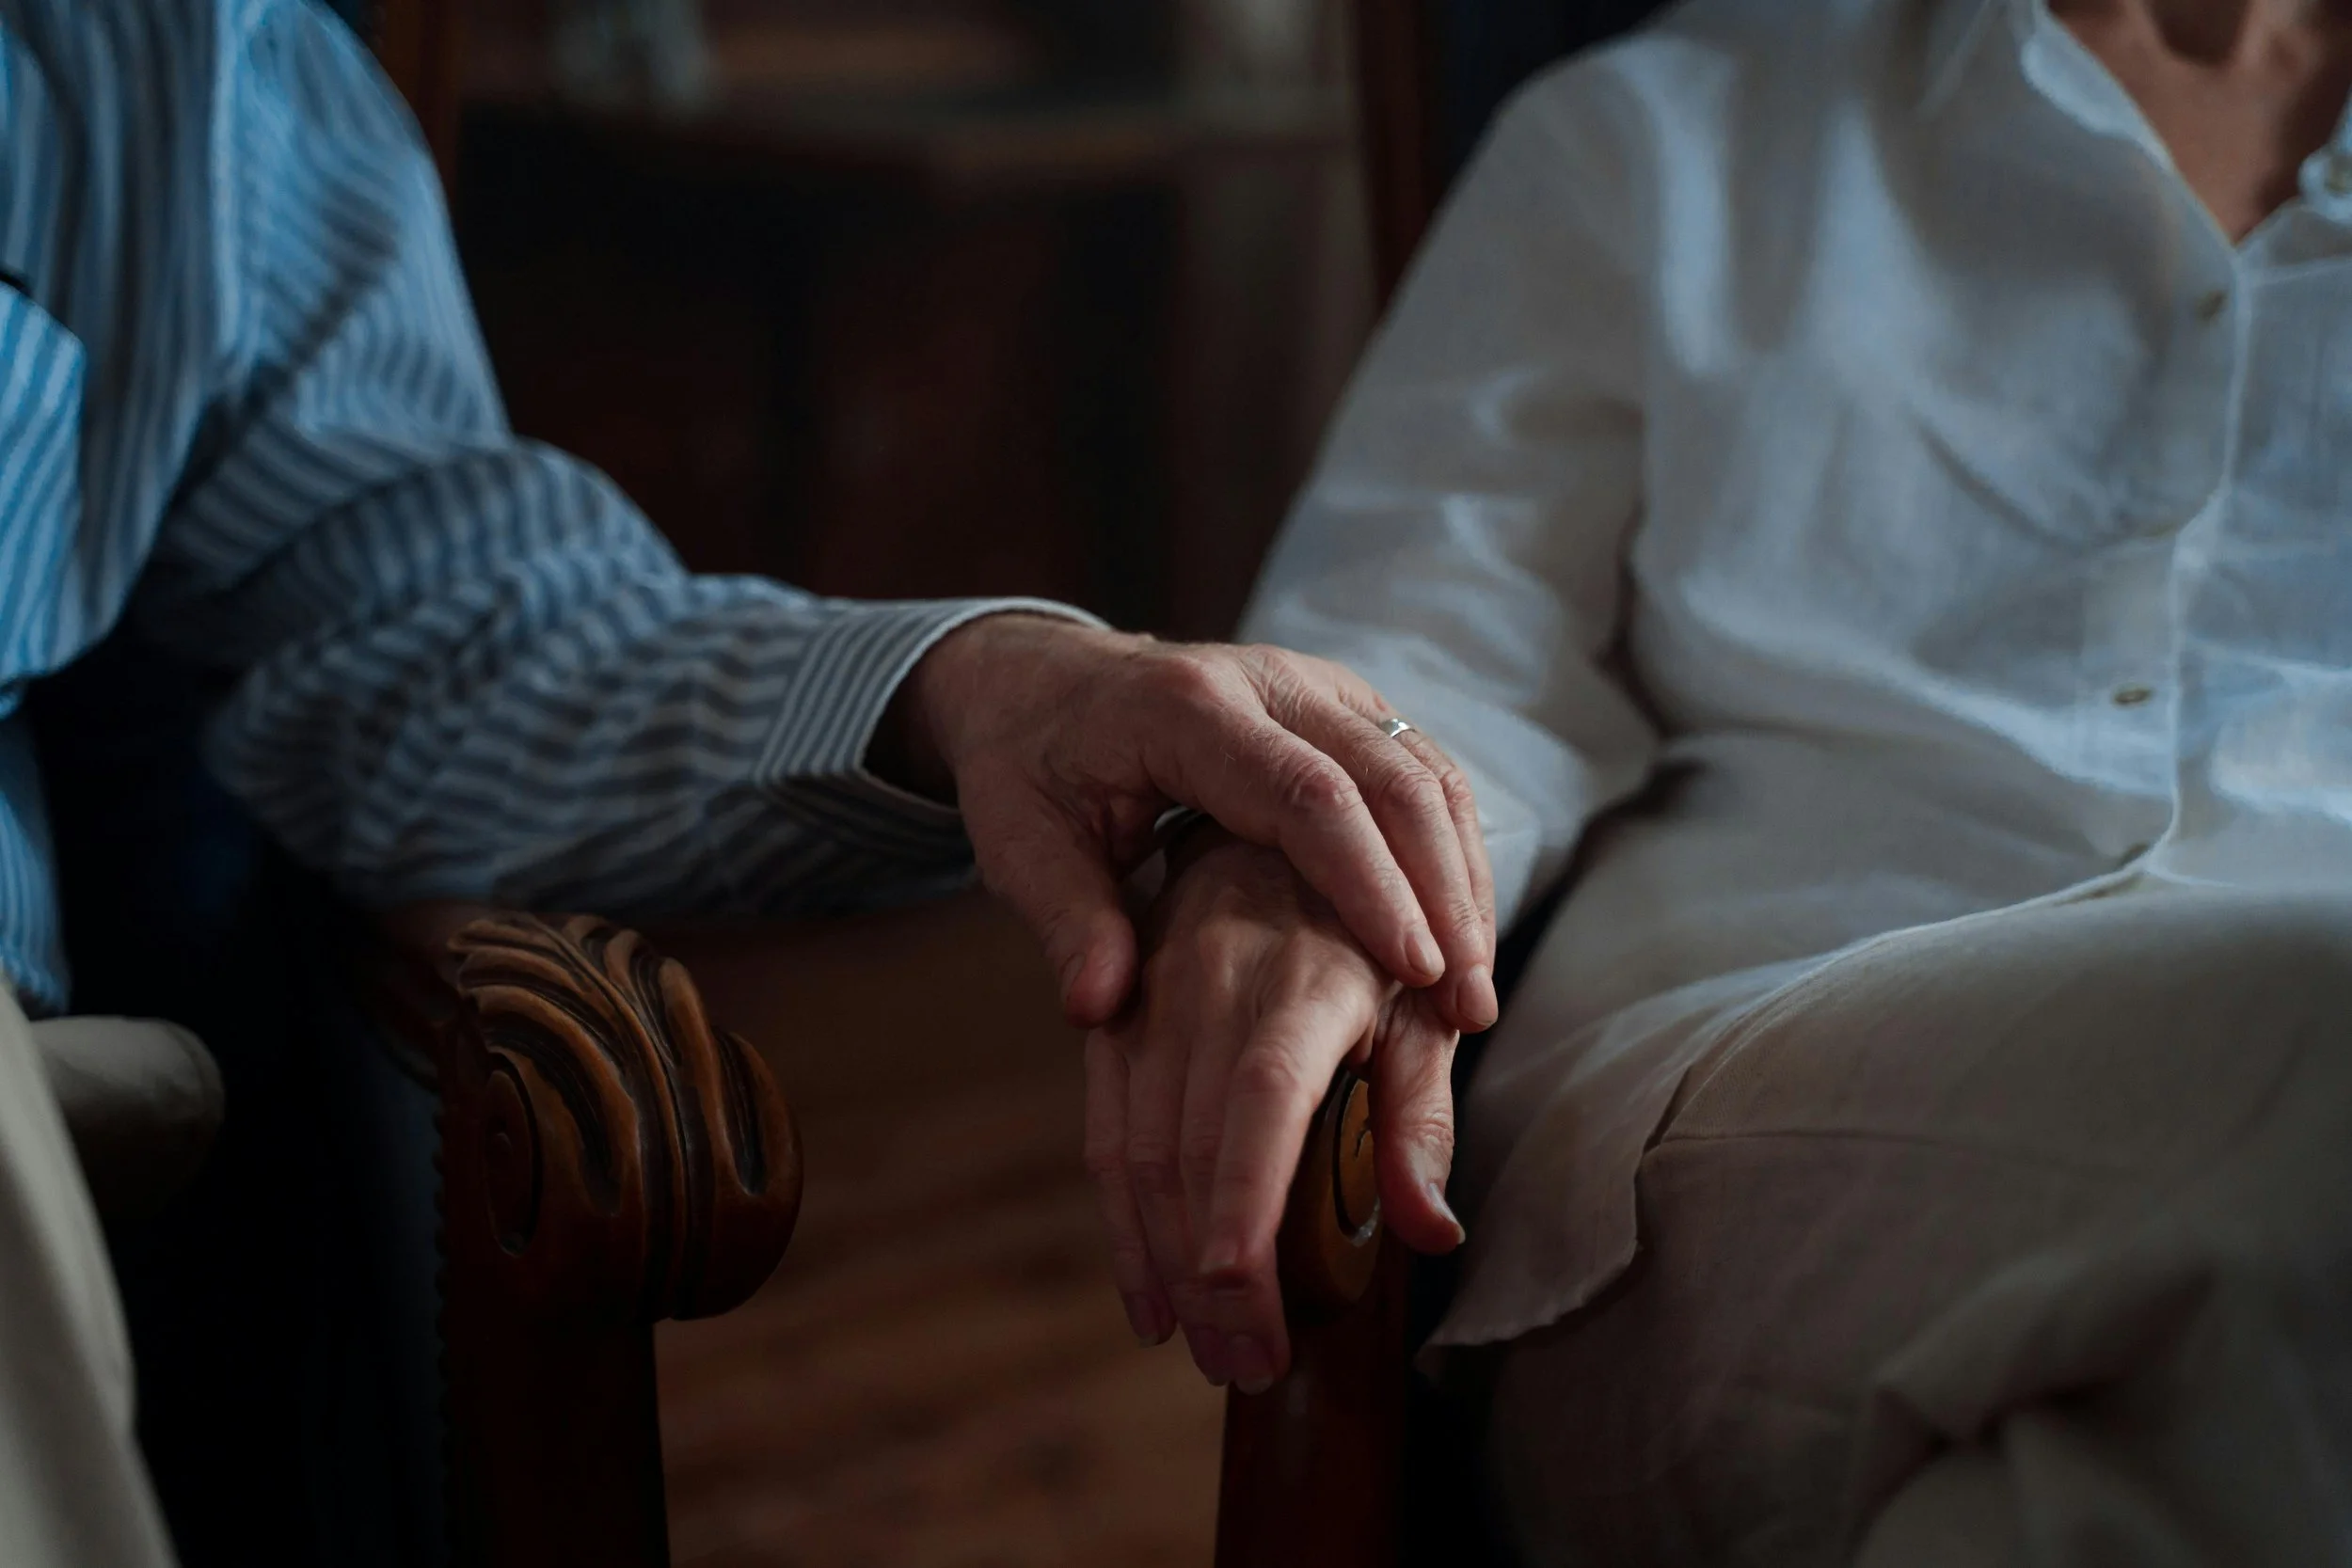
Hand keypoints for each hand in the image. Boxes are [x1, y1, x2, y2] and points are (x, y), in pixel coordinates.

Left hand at [875, 614, 1498, 1031]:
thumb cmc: (1029, 767)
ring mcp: (1318, 687)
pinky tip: (1461, 942)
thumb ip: (1065, 920)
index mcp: (1188, 708)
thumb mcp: (1018, 842)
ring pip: (1424, 771)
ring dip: (1462, 881)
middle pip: (1390, 778)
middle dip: (1442, 894)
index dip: (1370, 883)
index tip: (1416, 970)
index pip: (1306, 794)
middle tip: (1470, 1006)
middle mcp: (1270, 680)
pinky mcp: (1345, 709)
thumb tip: (1098, 1007)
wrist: (1043, 681)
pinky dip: (1451, 857)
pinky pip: (1422, 774)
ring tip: (1476, 994)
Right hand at [1084, 829, 1465, 1389]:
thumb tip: (1433, 1231)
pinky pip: (1105, 1129)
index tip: (1247, 1305)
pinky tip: (1147, 1294)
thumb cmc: (1372, 938)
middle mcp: (1214, 985)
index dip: (1243, 1212)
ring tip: (1204, 1349)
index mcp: (1301, 985)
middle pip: (1191, 1151)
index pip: (1260, 1109)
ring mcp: (1153, 997)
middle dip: (1212, 1277)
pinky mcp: (1116, 1014)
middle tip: (1245, 1366)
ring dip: (1162, 1264)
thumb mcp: (1420, 1013)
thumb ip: (1419, 1120)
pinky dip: (1120, 1222)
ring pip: (1137, 1150)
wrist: (1278, 827)